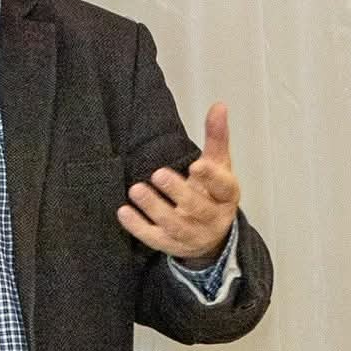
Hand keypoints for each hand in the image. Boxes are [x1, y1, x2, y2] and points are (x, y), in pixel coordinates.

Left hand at [116, 101, 239, 262]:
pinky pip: (155, 240)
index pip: (223, 187)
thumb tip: (219, 105)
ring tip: (136, 190)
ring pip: (175, 226)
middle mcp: (213, 218)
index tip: (196, 164)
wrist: (210, 234)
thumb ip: (216, 137)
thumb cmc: (211, 192)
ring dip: (155, 209)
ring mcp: (192, 235)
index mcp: (226, 196)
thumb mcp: (218, 165)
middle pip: (197, 208)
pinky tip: (123, 212)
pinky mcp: (172, 246)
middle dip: (178, 192)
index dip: (211, 177)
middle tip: (158, 174)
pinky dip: (138, 228)